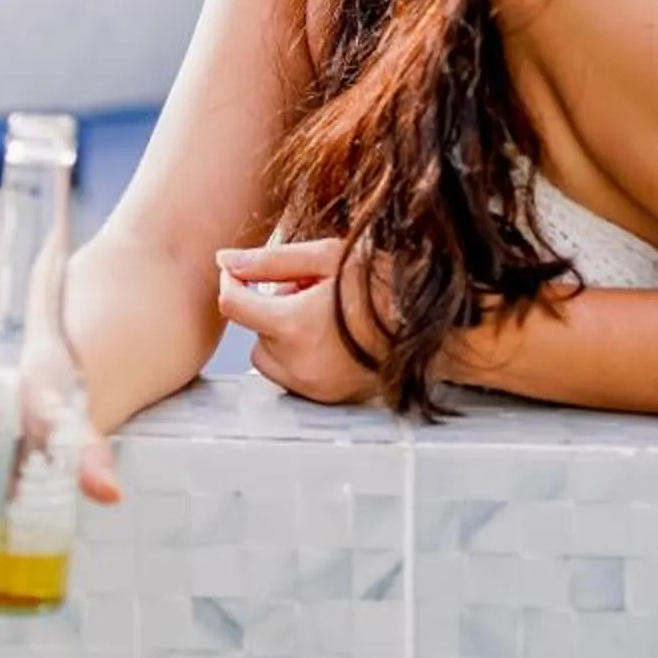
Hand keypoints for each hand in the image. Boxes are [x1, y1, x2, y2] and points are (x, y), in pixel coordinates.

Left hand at [216, 239, 388, 405]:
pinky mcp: (328, 399)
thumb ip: (269, 261)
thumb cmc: (383, 283)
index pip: (232, 305)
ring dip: (282, 337)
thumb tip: (223, 261)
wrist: (433, 323)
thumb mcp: (326, 258)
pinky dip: (301, 357)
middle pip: (254, 334)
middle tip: (309, 293)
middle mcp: (299, 365)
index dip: (232, 282)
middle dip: (270, 312)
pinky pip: (293, 376)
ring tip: (321, 316)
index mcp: (294, 327)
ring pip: (269, 359)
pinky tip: (331, 338)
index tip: (243, 272)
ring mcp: (314, 387)